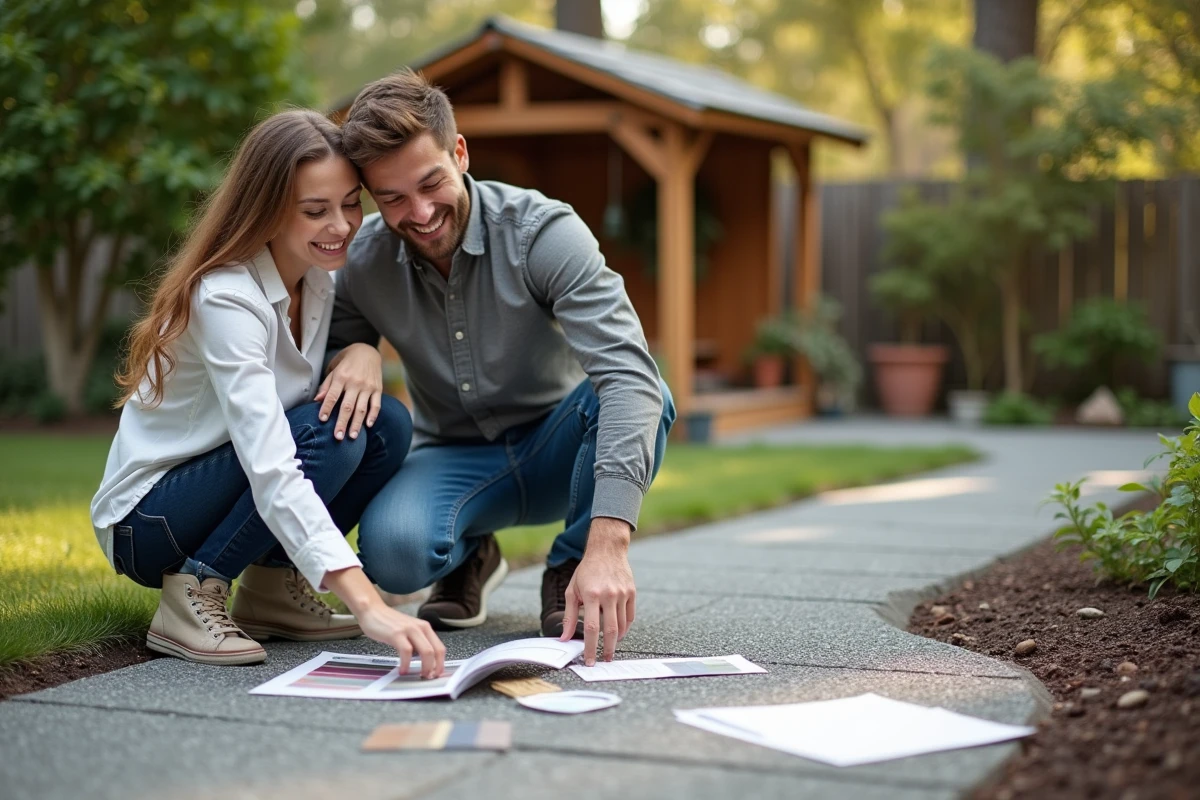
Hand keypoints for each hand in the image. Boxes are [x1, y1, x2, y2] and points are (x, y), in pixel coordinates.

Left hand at [315, 343, 382, 440]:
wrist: (367, 351)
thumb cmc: (346, 362)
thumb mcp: (334, 369)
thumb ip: (326, 385)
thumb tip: (317, 401)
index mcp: (341, 377)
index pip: (332, 396)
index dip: (327, 408)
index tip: (322, 420)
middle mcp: (355, 382)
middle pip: (347, 406)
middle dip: (342, 423)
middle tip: (337, 437)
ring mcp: (368, 386)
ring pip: (361, 408)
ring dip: (357, 424)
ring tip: (352, 437)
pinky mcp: (378, 389)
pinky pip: (376, 405)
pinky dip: (373, 415)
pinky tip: (368, 425)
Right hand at [357, 603, 446, 678]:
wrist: (373, 610)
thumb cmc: (389, 623)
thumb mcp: (409, 630)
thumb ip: (418, 642)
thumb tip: (425, 661)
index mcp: (425, 627)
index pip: (440, 648)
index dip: (441, 663)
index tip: (437, 674)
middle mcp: (420, 627)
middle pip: (436, 651)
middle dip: (435, 668)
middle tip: (429, 677)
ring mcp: (409, 630)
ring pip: (426, 651)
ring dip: (425, 667)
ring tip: (419, 676)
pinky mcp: (396, 634)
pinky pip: (406, 652)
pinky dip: (406, 664)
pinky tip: (402, 670)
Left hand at [560, 517, 634, 665]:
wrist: (607, 550)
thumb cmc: (586, 571)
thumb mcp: (572, 591)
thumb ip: (569, 616)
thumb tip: (564, 637)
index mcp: (591, 595)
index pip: (592, 629)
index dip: (591, 648)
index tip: (590, 660)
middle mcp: (608, 595)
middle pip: (611, 631)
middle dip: (608, 650)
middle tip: (605, 660)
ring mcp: (622, 594)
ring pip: (622, 625)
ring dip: (617, 640)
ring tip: (610, 647)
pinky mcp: (632, 592)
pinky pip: (630, 616)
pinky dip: (625, 628)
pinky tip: (619, 633)